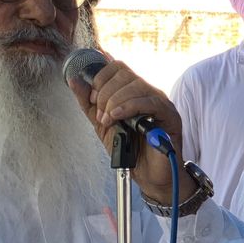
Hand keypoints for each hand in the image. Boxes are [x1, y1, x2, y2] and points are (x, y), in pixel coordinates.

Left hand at [69, 60, 189, 203]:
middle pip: (124, 73)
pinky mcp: (169, 115)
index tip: (92, 98)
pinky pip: (149, 102)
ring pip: (135, 85)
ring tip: (109, 121)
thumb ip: (89, 103)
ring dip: (114, 102)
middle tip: (101, 115)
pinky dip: (128, 107)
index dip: (100, 78)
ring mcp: (160, 102)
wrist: (148, 176)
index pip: (117, 66)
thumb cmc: (130, 151)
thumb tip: (74, 80)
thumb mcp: (102, 124)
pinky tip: (118, 117)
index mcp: (134, 92)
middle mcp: (148, 92)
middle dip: (105, 93)